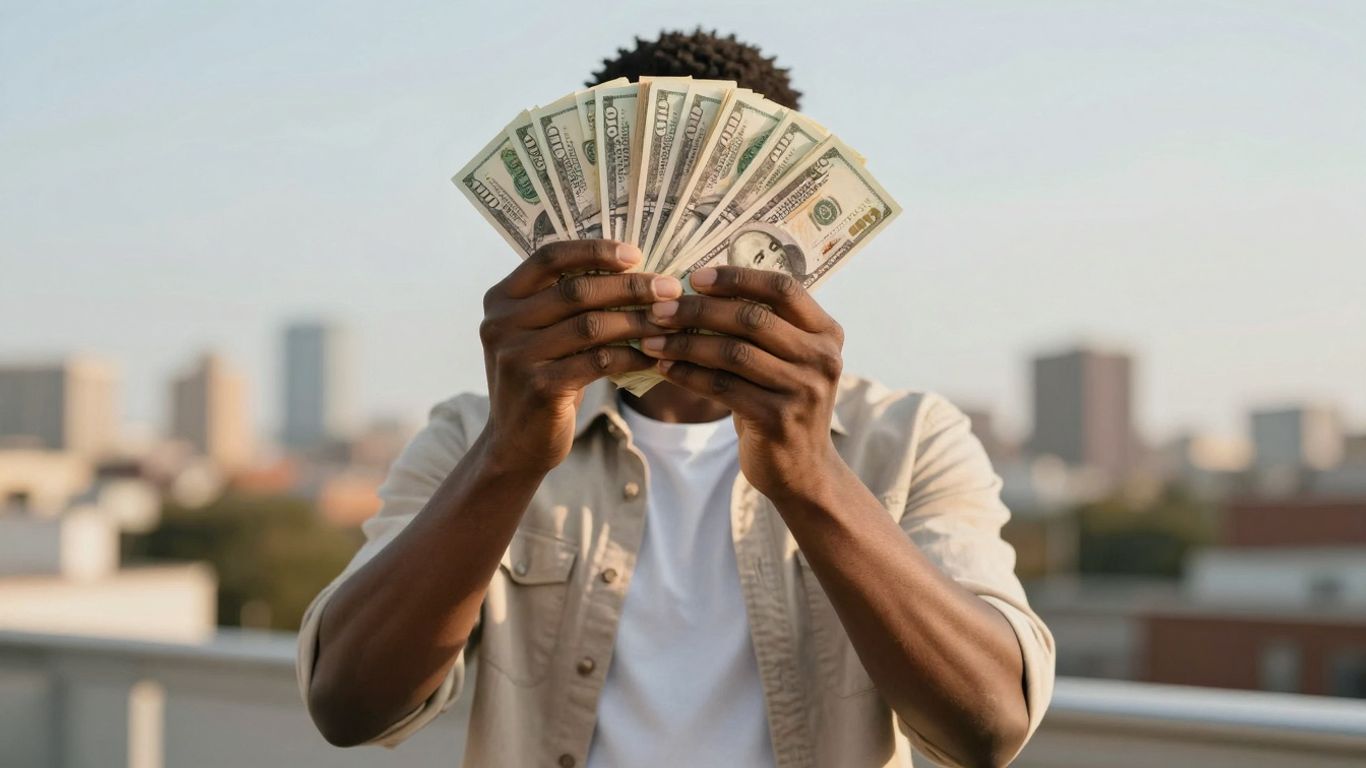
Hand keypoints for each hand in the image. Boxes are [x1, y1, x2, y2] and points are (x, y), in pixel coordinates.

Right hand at [479, 240, 680, 472]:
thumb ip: (567, 302)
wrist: (517, 443)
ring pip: (591, 325)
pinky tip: (653, 355)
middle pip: (576, 290)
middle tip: (669, 289)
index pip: (549, 257)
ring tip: (669, 320)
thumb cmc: (543, 377)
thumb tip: (633, 268)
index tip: (636, 254)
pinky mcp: (539, 387)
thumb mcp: (543, 334)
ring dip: (637, 320)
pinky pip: (598, 361)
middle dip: (630, 287)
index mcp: (502, 298)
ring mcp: (517, 356)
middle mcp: (501, 323)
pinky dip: (631, 355)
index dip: (594, 250)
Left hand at [640, 267, 844, 498]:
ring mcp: (803, 390)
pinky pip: (722, 386)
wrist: (803, 471)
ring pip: (732, 352)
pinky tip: (664, 367)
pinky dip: (687, 374)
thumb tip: (696, 288)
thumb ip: (761, 327)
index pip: (782, 288)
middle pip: (752, 318)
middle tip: (659, 310)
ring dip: (685, 343)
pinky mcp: (778, 419)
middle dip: (698, 310)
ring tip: (652, 339)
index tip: (694, 278)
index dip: (737, 278)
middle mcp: (822, 358)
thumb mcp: (786, 360)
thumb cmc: (782, 403)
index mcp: (826, 332)